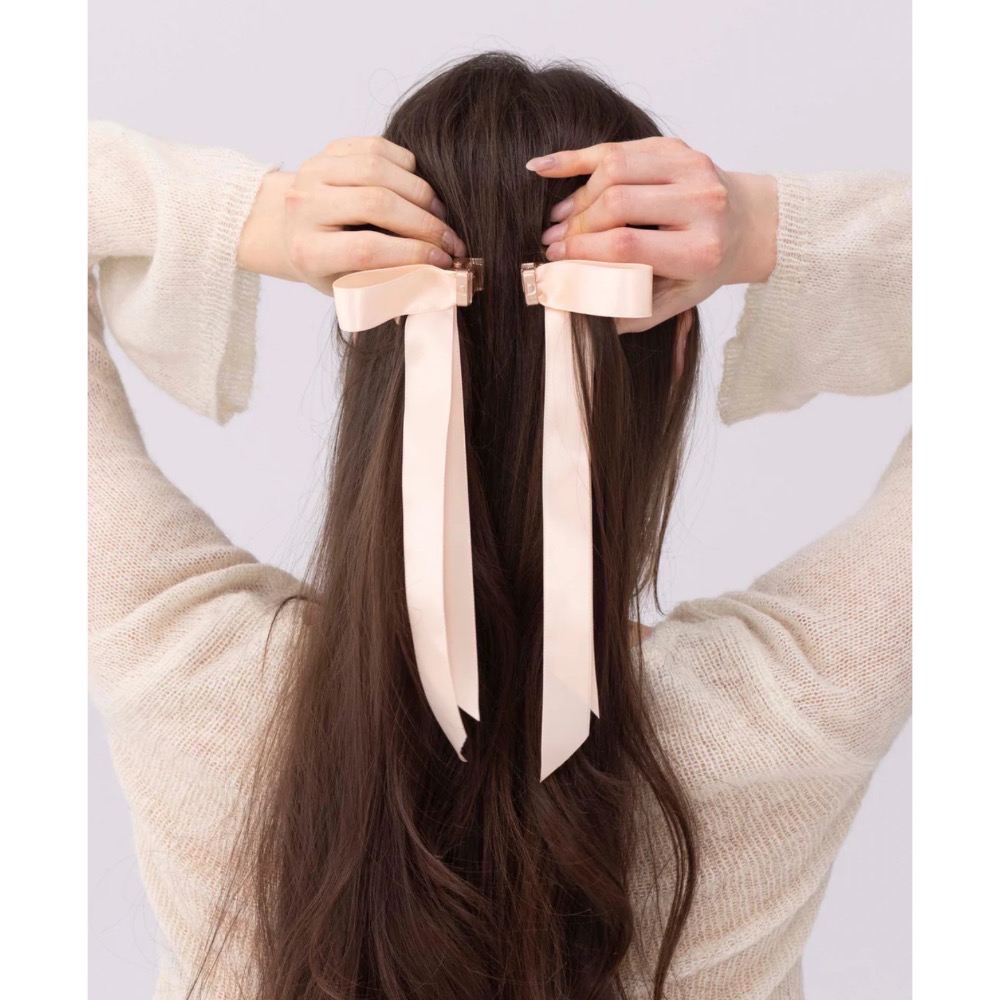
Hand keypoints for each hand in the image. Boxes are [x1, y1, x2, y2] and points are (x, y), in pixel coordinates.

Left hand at [238, 137, 465, 293]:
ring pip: (379, 169)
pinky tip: (421, 191)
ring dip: (422, 193)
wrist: (291, 226)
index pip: (367, 249)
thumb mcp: (352, 288)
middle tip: (451, 240)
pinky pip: (379, 148)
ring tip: (441, 216)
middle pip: (375, 203)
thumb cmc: (329, 266)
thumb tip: (440, 284)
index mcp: (307, 250)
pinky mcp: (330, 148)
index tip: (442, 262)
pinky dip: (410, 168)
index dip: (411, 254)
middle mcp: (304, 205)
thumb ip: (390, 286)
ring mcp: (314, 171)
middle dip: (423, 223)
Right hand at [526, 138, 776, 332]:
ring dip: (578, 195)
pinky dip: (577, 158)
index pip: (626, 245)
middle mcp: (702, 203)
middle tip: (553, 241)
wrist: (748, 224)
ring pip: (614, 168)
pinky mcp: (677, 147)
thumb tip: (575, 308)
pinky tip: (545, 168)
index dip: (583, 250)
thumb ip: (631, 310)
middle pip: (617, 203)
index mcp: (700, 249)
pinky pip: (618, 147)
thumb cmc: (705, 269)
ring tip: (559, 217)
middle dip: (577, 224)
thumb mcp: (676, 300)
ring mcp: (692, 167)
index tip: (557, 259)